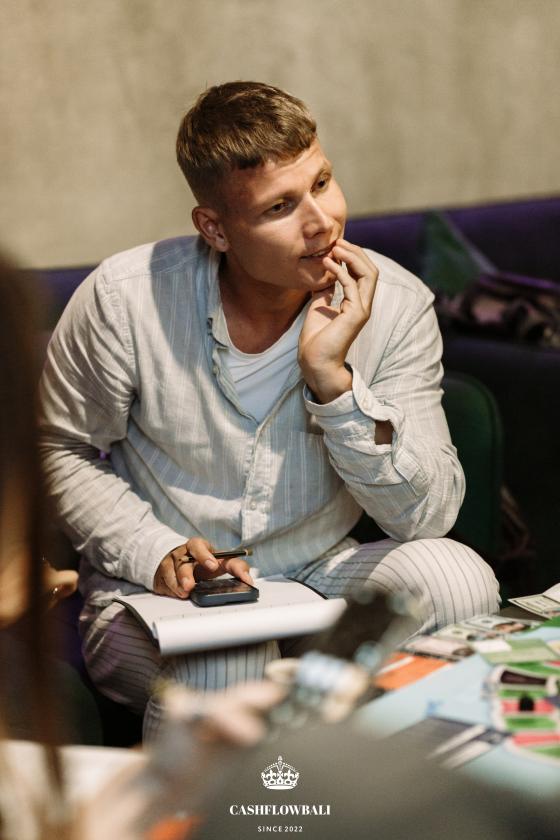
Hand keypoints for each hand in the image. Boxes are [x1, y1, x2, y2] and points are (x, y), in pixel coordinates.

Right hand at [153, 538, 253, 598]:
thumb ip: (236, 567)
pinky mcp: (161, 576)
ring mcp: (170, 564)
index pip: (201, 546)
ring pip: (170, 573)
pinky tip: (176, 593)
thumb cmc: (203, 562)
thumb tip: (248, 580)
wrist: (179, 561)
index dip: (206, 556)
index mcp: (198, 546)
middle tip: (191, 584)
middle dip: (186, 573)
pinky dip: (170, 590)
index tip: (212, 565)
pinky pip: (163, 583)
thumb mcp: (220, 561)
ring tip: (184, 592)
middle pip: (182, 560)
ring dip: (177, 584)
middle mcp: (182, 554)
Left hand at [298, 239, 377, 402]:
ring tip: (335, 247)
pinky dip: (339, 271)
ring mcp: (362, 309)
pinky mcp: (356, 315)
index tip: (335, 245)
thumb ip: (325, 289)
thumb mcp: (319, 305)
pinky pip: (351, 285)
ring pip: (369, 274)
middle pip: (370, 269)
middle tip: (337, 241)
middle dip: (355, 252)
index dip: (352, 256)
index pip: (363, 272)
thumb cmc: (316, 338)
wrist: (315, 361)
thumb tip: (324, 273)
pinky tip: (326, 263)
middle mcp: (363, 304)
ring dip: (352, 257)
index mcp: (357, 302)